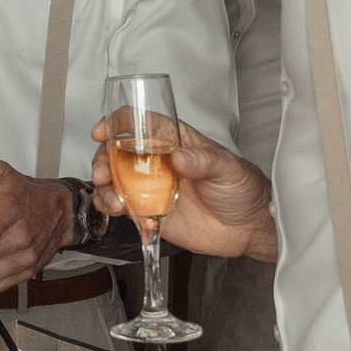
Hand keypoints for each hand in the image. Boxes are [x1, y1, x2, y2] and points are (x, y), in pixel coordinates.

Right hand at [89, 114, 277, 261]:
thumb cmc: (242, 189)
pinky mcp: (149, 210)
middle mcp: (157, 161)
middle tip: (103, 173)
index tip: (104, 131)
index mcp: (175, 141)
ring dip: (104, 188)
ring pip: (114, 180)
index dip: (118, 123)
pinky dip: (111, 207)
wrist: (248, 228)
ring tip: (113, 200)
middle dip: (103, 160)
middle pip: (117, 151)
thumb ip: (203, 161)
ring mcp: (150, 186)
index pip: (141, 123)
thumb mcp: (227, 168)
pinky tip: (117, 211)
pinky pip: (121, 206)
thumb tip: (179, 156)